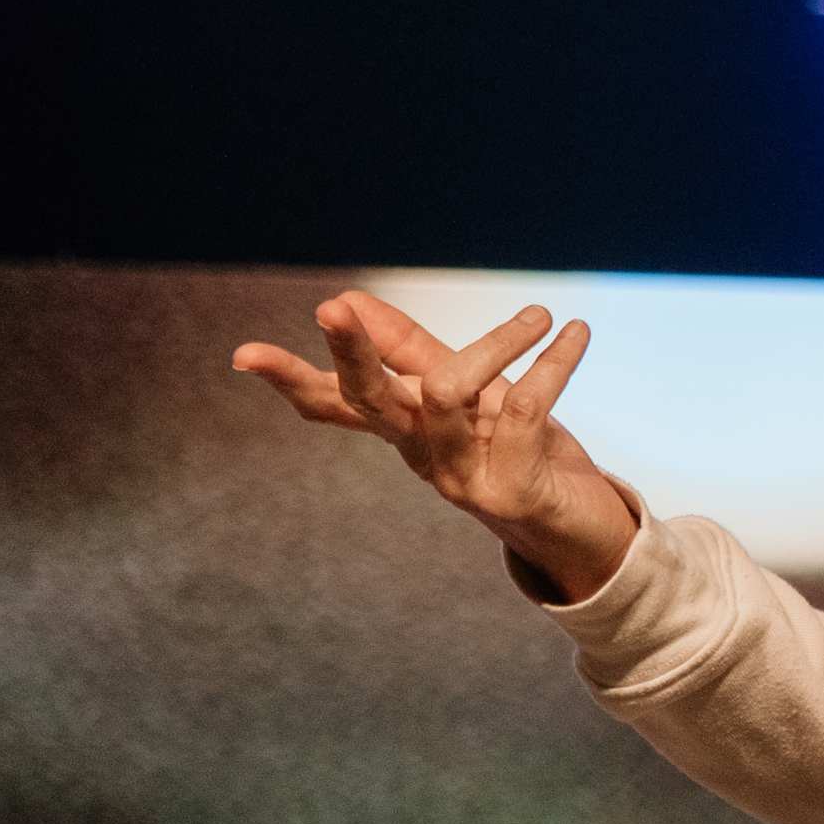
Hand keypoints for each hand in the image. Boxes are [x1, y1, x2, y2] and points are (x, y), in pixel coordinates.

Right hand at [230, 291, 636, 601]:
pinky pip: (525, 410)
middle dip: (351, 352)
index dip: (290, 379)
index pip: (335, 401)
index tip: (242, 356)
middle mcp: (422, 456)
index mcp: (404, 429)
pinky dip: (554, 364)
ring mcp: (461, 480)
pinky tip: (575, 334)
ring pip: (449, 394)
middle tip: (330, 309)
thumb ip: (413, 351)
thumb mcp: (468, 394)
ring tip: (538, 315)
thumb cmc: (519, 451)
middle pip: (372, 400)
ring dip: (497, 344)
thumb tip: (351, 299)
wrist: (581, 525)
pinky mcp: (510, 492)